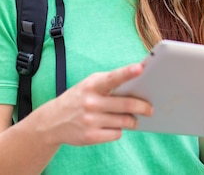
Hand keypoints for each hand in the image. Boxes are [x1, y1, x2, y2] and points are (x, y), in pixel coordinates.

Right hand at [37, 63, 152, 146]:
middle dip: (142, 107)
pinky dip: (119, 130)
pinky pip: (116, 134)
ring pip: (124, 121)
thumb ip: (110, 83)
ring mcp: (90, 120)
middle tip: (150, 109)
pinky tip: (113, 126)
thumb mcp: (89, 85)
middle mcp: (91, 102)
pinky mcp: (90, 136)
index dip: (127, 73)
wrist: (53, 121)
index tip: (140, 68)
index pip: (113, 78)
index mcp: (92, 85)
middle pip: (126, 104)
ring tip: (134, 119)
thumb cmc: (79, 98)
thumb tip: (137, 87)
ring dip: (133, 121)